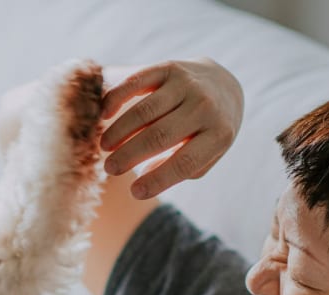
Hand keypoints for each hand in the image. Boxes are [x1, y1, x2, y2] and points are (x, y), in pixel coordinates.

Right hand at [100, 58, 242, 199]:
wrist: (224, 84)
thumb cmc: (209, 131)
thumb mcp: (207, 154)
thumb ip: (182, 169)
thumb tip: (144, 180)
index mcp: (218, 135)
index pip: (184, 163)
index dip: (157, 180)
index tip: (134, 192)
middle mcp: (205, 107)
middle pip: (159, 136)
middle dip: (129, 156)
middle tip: (109, 170)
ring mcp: (187, 84)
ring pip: (145, 111)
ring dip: (119, 131)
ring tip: (105, 147)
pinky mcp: (170, 67)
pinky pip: (137, 82)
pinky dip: (117, 98)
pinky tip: (105, 115)